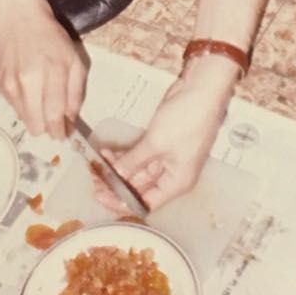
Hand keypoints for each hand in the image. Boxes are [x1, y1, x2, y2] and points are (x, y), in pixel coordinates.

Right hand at [0, 11, 86, 139]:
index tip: (63, 135)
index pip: (54, 115)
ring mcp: (10, 84)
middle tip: (54, 120)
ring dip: (35, 115)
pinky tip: (28, 85)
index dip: (59, 131)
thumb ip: (75, 93)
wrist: (19, 19)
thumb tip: (70, 120)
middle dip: (47, 127)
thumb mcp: (74, 60)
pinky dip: (24, 103)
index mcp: (52, 73)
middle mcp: (28, 81)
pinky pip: (14, 107)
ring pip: (24, 119)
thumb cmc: (52, 38)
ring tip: (40, 96)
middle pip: (36, 126)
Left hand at [95, 70, 232, 210]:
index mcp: (177, 183)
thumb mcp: (156, 144)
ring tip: (97, 163)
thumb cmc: (187, 120)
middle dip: (117, 184)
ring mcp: (167, 158)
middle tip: (94, 180)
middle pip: (140, 188)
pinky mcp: (161, 142)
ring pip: (138, 170)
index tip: (101, 196)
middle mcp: (173, 175)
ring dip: (118, 167)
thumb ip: (133, 162)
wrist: (201, 91)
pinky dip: (125, 154)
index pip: (146, 203)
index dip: (122, 202)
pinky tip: (107, 152)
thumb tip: (115, 176)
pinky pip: (140, 155)